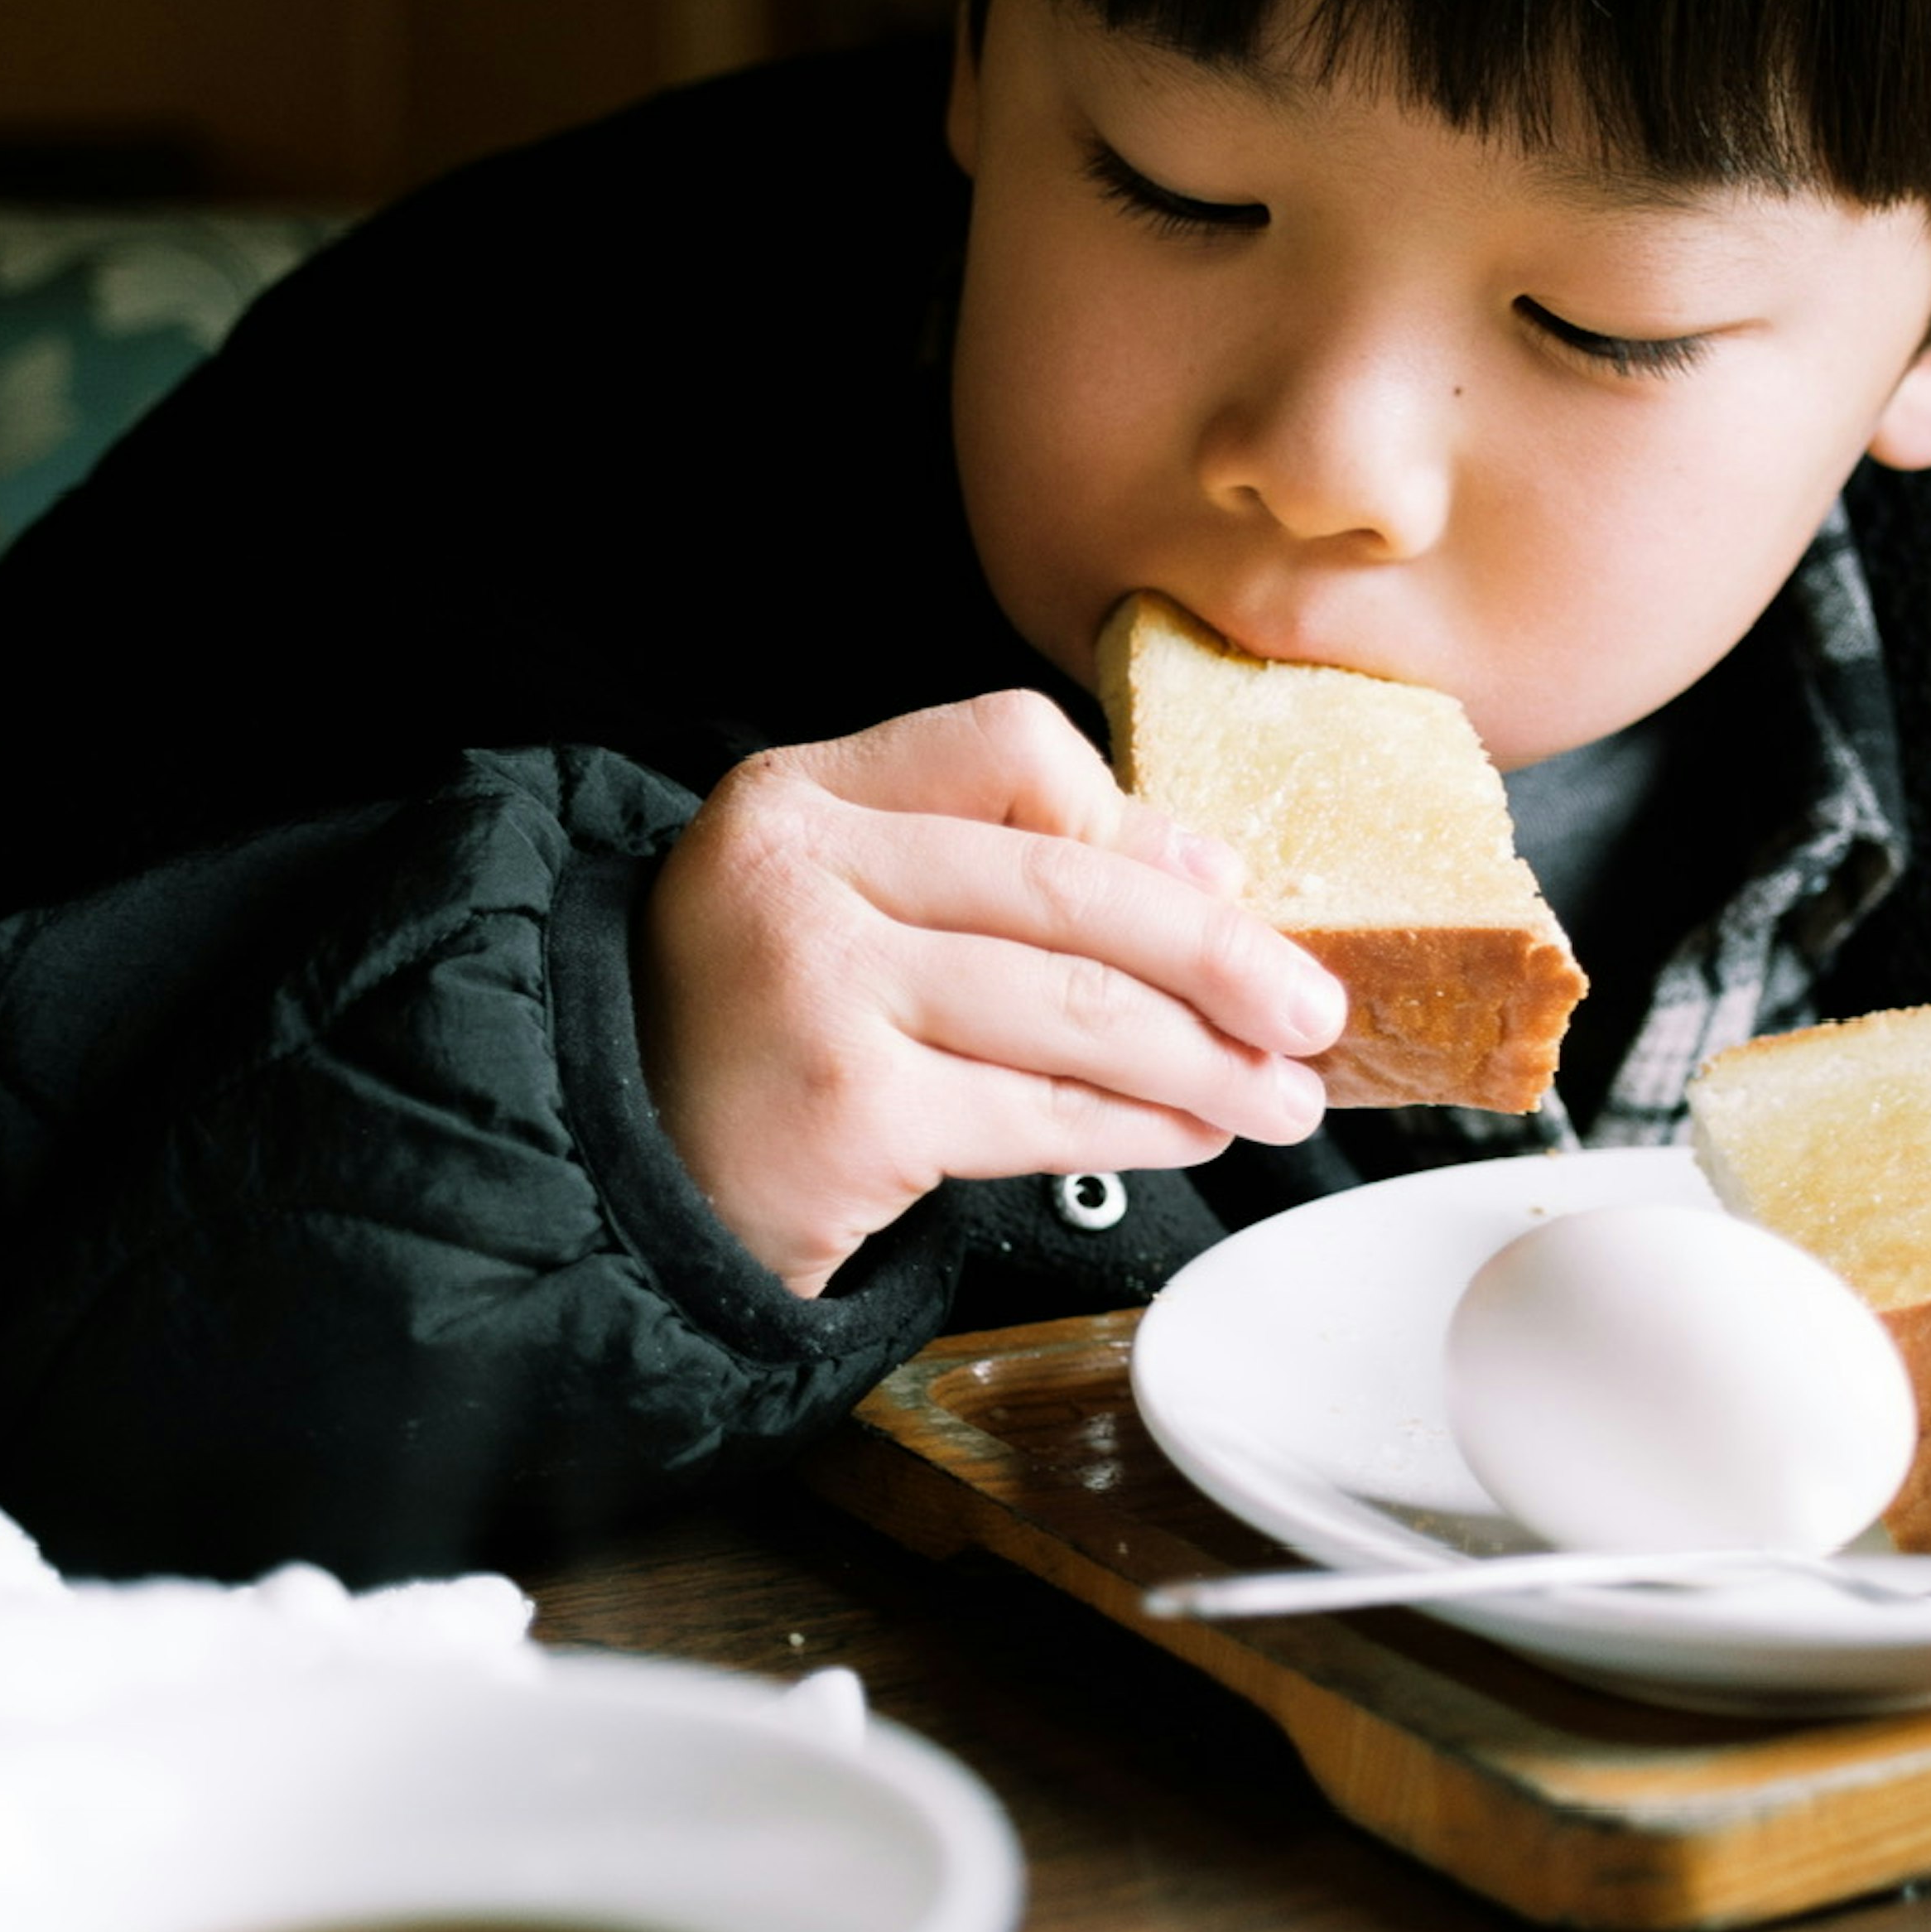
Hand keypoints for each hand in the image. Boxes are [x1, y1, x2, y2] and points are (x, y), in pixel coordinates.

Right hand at [635, 692, 1339, 1296]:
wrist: (619, 1184)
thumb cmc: (754, 1045)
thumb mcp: (845, 912)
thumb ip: (995, 870)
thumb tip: (1209, 874)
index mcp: (799, 795)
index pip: (1009, 747)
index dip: (1134, 822)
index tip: (1222, 889)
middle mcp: (797, 873)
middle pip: (1071, 888)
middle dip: (1223, 956)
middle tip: (1311, 1009)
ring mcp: (817, 987)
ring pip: (1076, 1008)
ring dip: (1208, 1058)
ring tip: (1279, 1093)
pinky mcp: (849, 1109)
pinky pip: (1044, 1111)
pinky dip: (1144, 1124)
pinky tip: (1195, 1132)